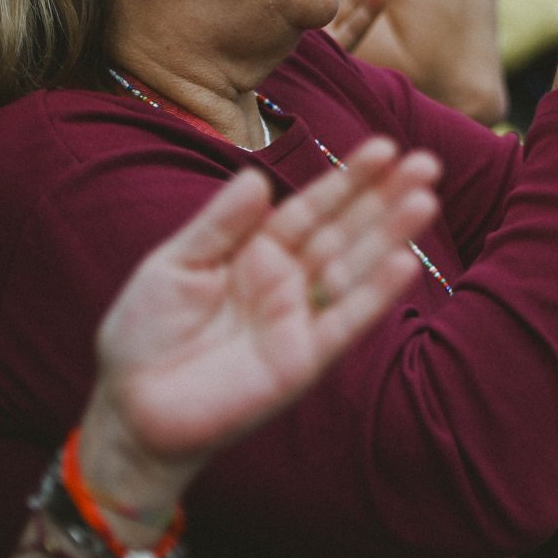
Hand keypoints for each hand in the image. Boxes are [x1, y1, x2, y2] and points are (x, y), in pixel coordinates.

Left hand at [78, 140, 439, 533]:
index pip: (311, 207)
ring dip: (391, 236)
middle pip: (345, 230)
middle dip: (385, 197)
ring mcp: (299, 319)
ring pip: (354, 268)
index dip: (348, 179)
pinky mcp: (304, 360)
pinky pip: (346, 321)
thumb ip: (219, 225)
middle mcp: (286, 280)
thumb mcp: (173, 265)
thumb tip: (258, 177)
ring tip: (425, 201)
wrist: (130, 410)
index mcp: (256, 251)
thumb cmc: (144, 334)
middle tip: (427, 163)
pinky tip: (404, 263)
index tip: (385, 147)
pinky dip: (375, 294)